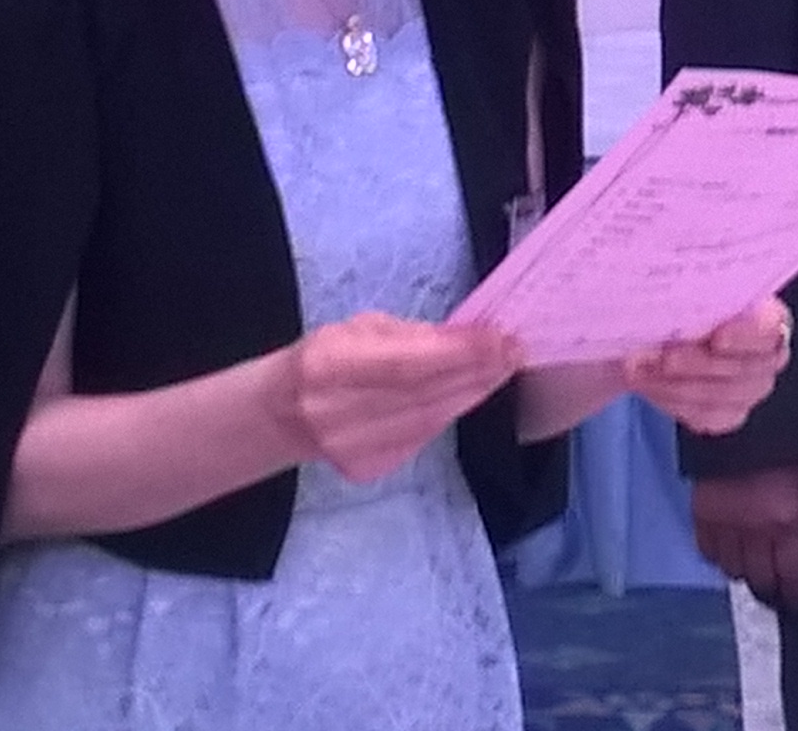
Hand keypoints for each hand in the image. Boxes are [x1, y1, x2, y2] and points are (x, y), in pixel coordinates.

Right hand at [283, 311, 522, 485]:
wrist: (284, 413)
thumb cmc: (327, 359)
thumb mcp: (361, 329)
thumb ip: (413, 336)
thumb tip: (471, 337)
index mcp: (330, 366)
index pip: (409, 362)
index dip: (460, 353)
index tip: (501, 339)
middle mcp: (338, 412)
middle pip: (425, 394)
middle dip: (477, 371)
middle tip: (513, 352)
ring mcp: (352, 447)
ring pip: (431, 418)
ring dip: (472, 392)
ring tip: (500, 370)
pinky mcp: (369, 467)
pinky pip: (423, 436)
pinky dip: (450, 412)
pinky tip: (468, 394)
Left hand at [624, 297, 792, 435]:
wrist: (660, 331)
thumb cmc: (682, 301)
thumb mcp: (686, 285)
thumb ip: (691, 289)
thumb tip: (675, 275)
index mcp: (769, 314)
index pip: (769, 328)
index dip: (745, 335)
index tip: (716, 338)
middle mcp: (768, 355)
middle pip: (743, 368)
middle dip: (696, 363)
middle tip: (661, 355)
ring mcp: (752, 388)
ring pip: (721, 396)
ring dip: (675, 384)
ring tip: (638, 369)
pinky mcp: (730, 414)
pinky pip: (707, 417)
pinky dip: (673, 402)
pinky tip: (648, 385)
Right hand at [693, 462, 797, 609]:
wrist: (748, 422)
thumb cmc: (788, 453)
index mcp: (789, 522)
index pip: (792, 575)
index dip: (794, 594)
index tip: (795, 602)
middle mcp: (757, 531)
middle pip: (760, 578)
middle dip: (769, 591)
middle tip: (772, 595)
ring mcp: (727, 525)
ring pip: (733, 569)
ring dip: (743, 573)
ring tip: (750, 572)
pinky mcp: (702, 515)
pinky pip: (709, 552)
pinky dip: (718, 557)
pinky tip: (726, 554)